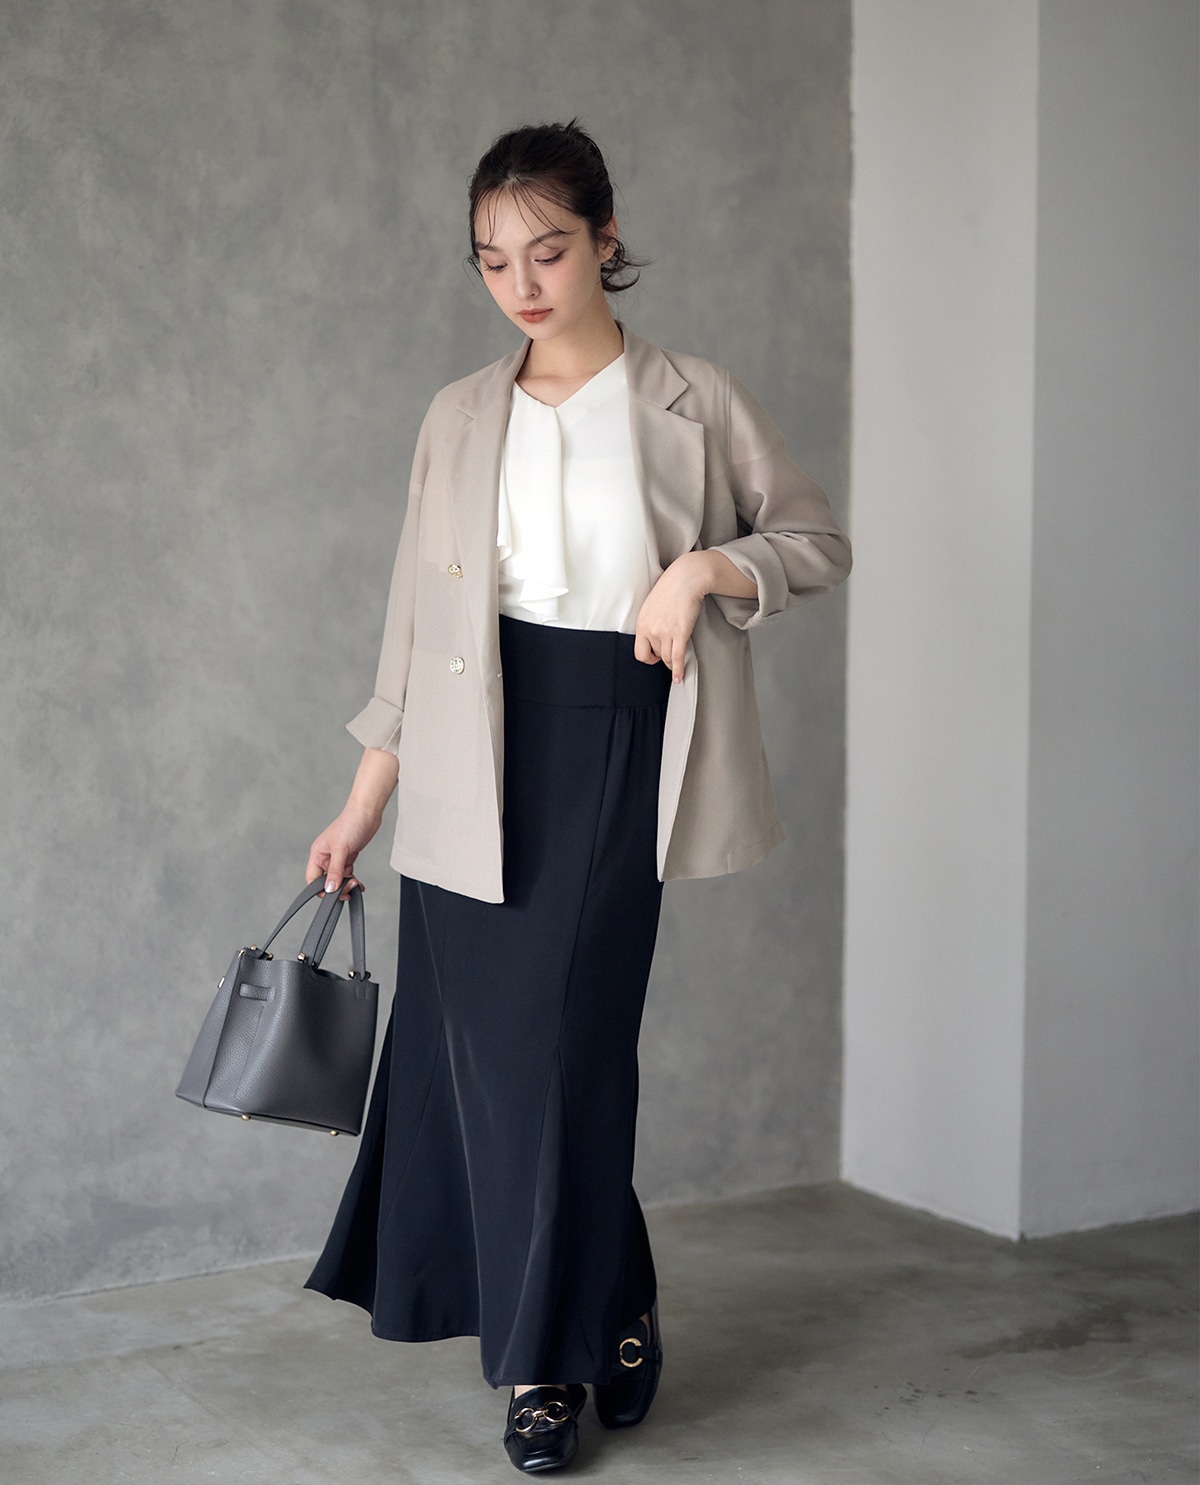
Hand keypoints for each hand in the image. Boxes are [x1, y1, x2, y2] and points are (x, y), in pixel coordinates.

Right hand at [305, 805, 380, 899]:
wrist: (367, 813)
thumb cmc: (350, 824)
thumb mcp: (341, 849)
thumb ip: (335, 870)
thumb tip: (330, 888)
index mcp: (318, 853)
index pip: (313, 878)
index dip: (320, 889)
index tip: (332, 894)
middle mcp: (325, 856)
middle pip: (326, 880)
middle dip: (337, 887)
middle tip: (349, 888)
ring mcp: (337, 857)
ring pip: (338, 878)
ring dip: (347, 884)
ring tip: (356, 885)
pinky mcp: (348, 856)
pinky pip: (348, 874)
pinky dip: (353, 880)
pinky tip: (359, 885)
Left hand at [633, 552, 710, 682]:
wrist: (686, 578)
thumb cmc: (672, 588)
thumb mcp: (652, 605)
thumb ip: (651, 621)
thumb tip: (655, 635)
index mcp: (642, 623)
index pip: (639, 652)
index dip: (648, 658)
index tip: (655, 657)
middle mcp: (651, 629)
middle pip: (657, 655)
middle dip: (663, 658)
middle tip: (669, 658)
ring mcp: (665, 632)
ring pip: (667, 658)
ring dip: (672, 663)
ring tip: (676, 665)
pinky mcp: (680, 633)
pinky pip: (677, 658)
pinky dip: (678, 670)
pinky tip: (679, 677)